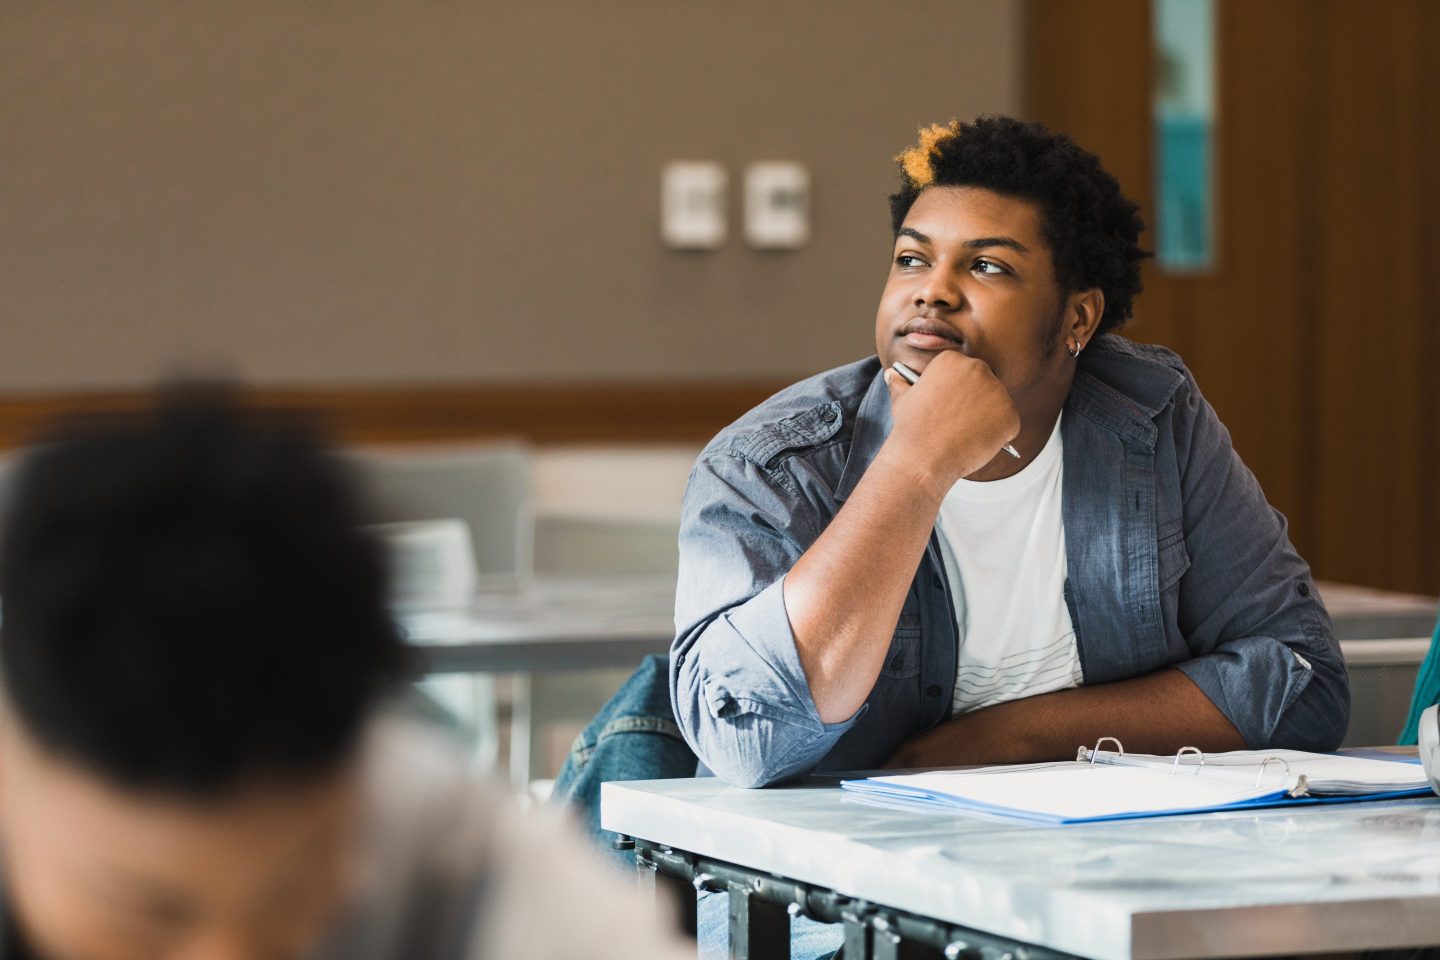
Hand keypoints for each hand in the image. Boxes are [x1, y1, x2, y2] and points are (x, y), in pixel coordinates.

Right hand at [881, 350, 1019, 496]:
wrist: (922, 457)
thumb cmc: (911, 429)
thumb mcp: (901, 400)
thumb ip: (901, 383)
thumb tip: (892, 375)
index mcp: (952, 360)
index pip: (964, 373)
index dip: (956, 393)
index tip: (947, 408)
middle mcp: (978, 369)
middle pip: (984, 385)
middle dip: (975, 403)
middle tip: (958, 423)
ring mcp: (998, 392)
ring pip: (998, 405)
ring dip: (987, 419)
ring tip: (964, 435)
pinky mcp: (1011, 415)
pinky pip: (1009, 425)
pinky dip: (998, 436)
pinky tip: (977, 443)